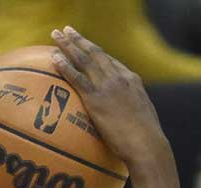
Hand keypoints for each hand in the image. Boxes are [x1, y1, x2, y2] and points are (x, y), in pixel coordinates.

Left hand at [49, 26, 170, 173]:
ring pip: (84, 60)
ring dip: (68, 45)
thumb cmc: (145, 141)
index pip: (111, 61)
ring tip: (55, 35)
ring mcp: (108, 86)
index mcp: (132, 80)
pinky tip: (54, 58)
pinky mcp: (97, 99)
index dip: (96, 52)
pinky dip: (64, 65)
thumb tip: (123, 121)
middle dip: (79, 40)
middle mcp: (120, 77)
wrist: (147, 144)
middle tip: (66, 30)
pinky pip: (77, 77)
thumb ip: (130, 112)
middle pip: (96, 54)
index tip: (85, 46)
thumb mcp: (141, 120)